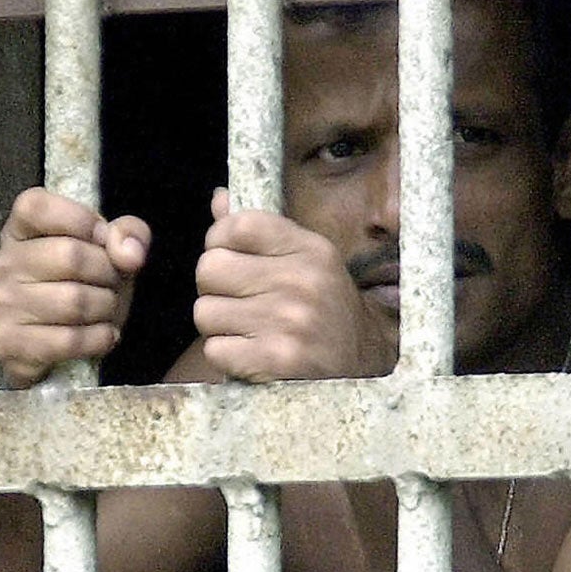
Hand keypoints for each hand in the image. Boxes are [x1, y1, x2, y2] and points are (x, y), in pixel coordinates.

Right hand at [0, 188, 150, 386]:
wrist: (64, 352)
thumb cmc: (86, 291)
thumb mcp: (111, 254)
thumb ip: (128, 234)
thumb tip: (129, 252)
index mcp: (19, 232)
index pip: (37, 206)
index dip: (83, 221)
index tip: (103, 242)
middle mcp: (1, 264)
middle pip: (70, 256)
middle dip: (108, 275)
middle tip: (112, 287)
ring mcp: (0, 305)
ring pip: (74, 302)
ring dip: (106, 310)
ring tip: (106, 313)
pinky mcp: (8, 344)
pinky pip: (68, 340)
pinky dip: (99, 340)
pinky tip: (102, 336)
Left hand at [193, 189, 398, 381]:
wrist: (365, 373)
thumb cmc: (326, 314)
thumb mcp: (307, 264)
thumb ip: (261, 233)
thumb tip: (219, 199)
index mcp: (312, 250)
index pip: (237, 225)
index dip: (220, 243)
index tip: (234, 263)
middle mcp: (303, 281)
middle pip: (209, 268)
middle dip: (215, 289)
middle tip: (241, 304)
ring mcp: (290, 321)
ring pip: (205, 312)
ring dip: (220, 327)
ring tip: (250, 333)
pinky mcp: (278, 359)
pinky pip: (215, 349)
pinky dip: (227, 358)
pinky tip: (254, 357)